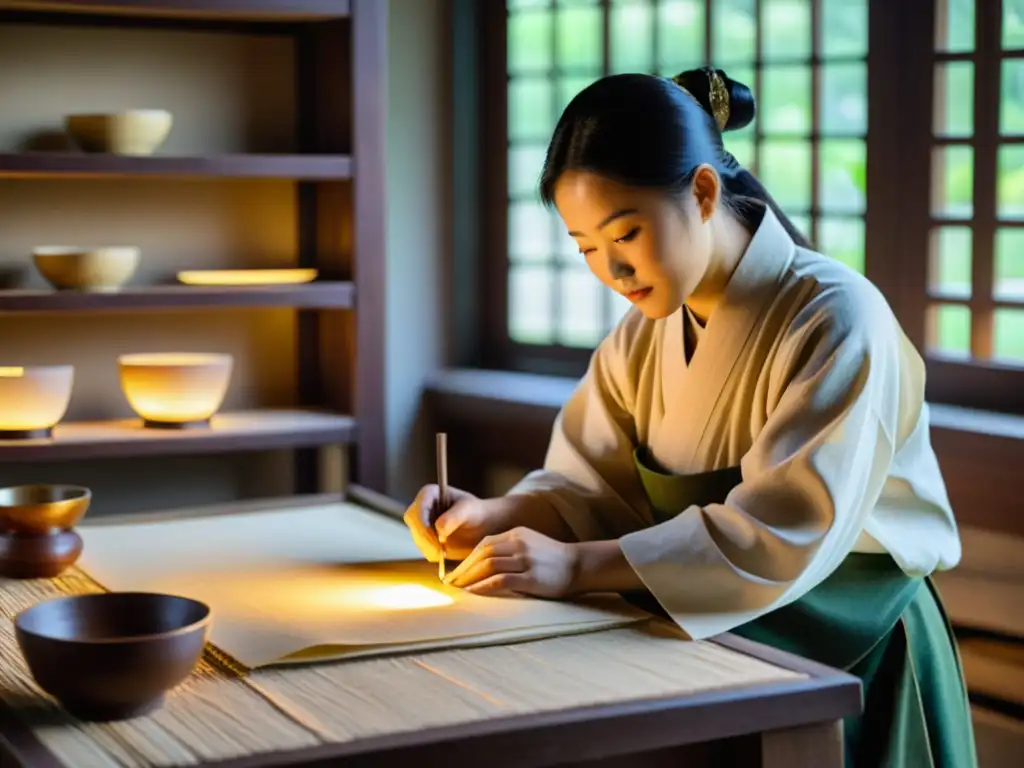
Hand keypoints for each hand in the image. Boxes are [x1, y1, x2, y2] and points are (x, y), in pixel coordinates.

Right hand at [403, 485, 513, 561]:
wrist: (481, 525)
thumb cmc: (475, 511)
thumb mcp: (468, 510)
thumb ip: (454, 516)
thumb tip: (439, 528)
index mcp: (429, 494)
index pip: (416, 510)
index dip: (422, 525)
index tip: (437, 538)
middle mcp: (421, 508)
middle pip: (413, 524)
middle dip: (425, 539)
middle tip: (440, 552)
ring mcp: (421, 524)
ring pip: (417, 538)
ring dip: (430, 548)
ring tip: (446, 552)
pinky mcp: (425, 538)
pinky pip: (424, 548)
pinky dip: (433, 553)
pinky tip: (445, 553)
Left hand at [443, 527, 578, 598]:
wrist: (578, 565)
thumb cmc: (552, 558)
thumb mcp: (529, 543)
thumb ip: (509, 548)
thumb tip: (483, 563)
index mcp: (517, 533)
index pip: (485, 543)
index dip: (468, 558)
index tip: (457, 571)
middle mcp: (519, 543)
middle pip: (483, 553)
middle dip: (464, 568)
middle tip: (452, 582)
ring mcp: (525, 560)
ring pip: (489, 565)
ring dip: (470, 577)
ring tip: (460, 588)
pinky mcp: (531, 577)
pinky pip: (501, 580)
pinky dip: (484, 586)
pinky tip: (475, 592)